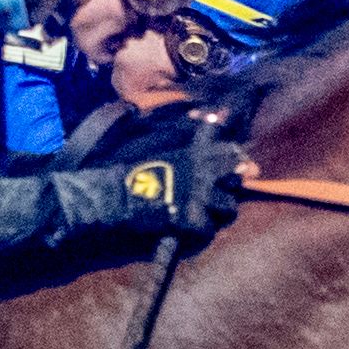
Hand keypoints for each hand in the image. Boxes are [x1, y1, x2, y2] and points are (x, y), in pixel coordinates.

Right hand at [74, 127, 251, 240]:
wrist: (109, 195)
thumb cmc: (128, 168)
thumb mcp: (158, 145)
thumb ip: (185, 135)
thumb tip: (213, 117)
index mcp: (193, 152)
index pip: (230, 152)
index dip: (236, 160)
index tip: (239, 166)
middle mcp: (201, 172)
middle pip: (236, 181)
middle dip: (230, 187)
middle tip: (218, 193)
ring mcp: (197, 197)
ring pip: (228, 207)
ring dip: (219, 212)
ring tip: (205, 213)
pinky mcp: (190, 220)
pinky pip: (207, 229)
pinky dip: (199, 231)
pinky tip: (188, 228)